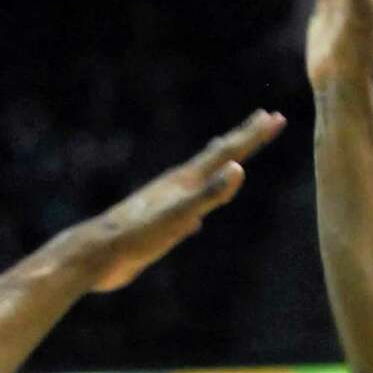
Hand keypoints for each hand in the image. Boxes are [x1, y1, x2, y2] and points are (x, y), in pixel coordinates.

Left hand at [87, 110, 285, 291]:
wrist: (97, 256)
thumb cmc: (137, 237)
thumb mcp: (178, 217)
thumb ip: (208, 194)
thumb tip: (238, 168)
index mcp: (185, 181)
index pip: (227, 152)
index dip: (253, 136)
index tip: (276, 117)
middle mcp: (178, 186)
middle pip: (217, 156)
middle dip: (244, 138)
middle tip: (267, 119)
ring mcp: (168, 203)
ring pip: (202, 178)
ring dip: (222, 165)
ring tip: (232, 156)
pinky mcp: (160, 224)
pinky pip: (190, 206)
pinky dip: (201, 202)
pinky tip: (199, 215)